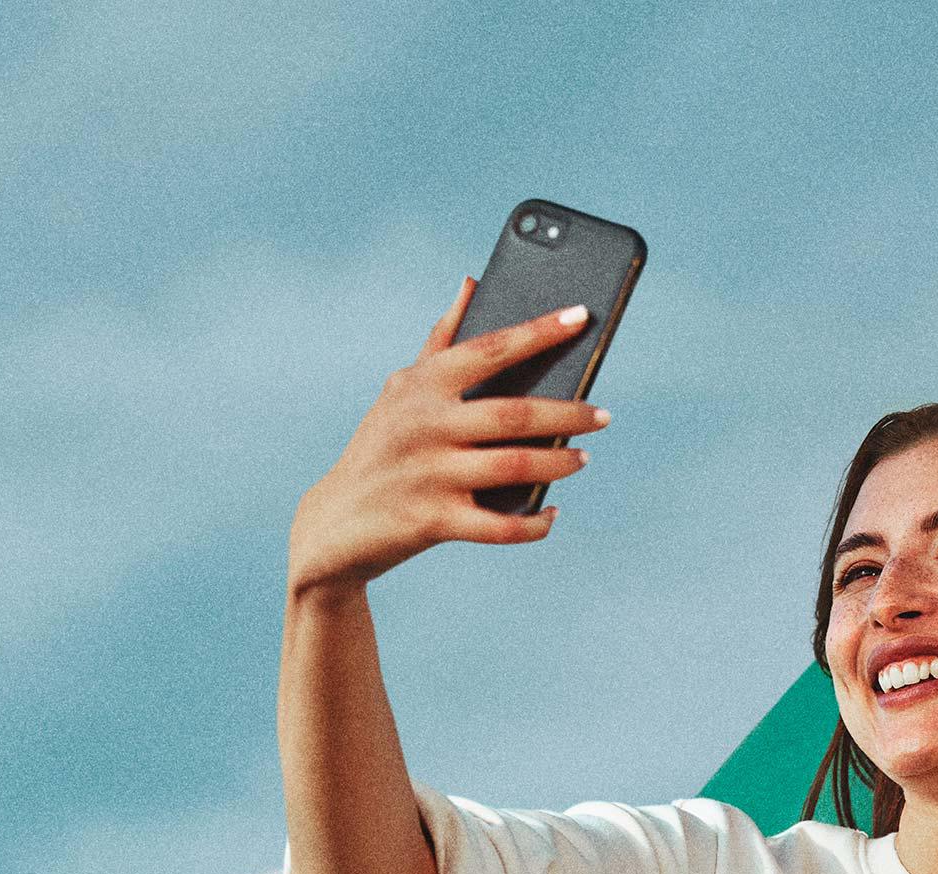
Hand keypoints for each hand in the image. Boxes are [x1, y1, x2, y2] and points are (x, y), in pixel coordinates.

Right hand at [288, 277, 610, 595]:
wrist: (333, 525)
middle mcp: (424, 426)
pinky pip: (501, 526)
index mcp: (420, 386)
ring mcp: (429, 475)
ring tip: (582, 457)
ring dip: (558, 463)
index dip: (539, 331)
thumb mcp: (401, 391)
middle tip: (604, 415)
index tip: (583, 315)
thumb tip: (472, 283)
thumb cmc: (381, 448)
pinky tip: (552, 513)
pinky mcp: (433, 522)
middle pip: (514, 414)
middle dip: (568, 413)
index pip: (489, 348)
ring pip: (515, 466)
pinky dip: (534, 523)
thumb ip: (441, 340)